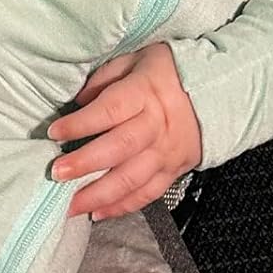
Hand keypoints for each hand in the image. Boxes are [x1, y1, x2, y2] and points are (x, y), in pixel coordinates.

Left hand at [47, 42, 202, 221]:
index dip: (81, 123)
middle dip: (85, 163)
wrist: (218, 92)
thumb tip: (78, 102)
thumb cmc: (168, 72)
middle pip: (119, 148)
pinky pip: (147, 193)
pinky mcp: (173, 171)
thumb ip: (105, 78)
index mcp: (144, 93)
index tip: (55, 132)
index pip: (109, 109)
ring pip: (131, 178)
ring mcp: (166, 151)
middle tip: (57, 173)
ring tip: (70, 205)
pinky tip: (98, 213)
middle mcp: (156, 125)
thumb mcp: (136, 60)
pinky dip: (122, 206)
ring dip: (99, 194)